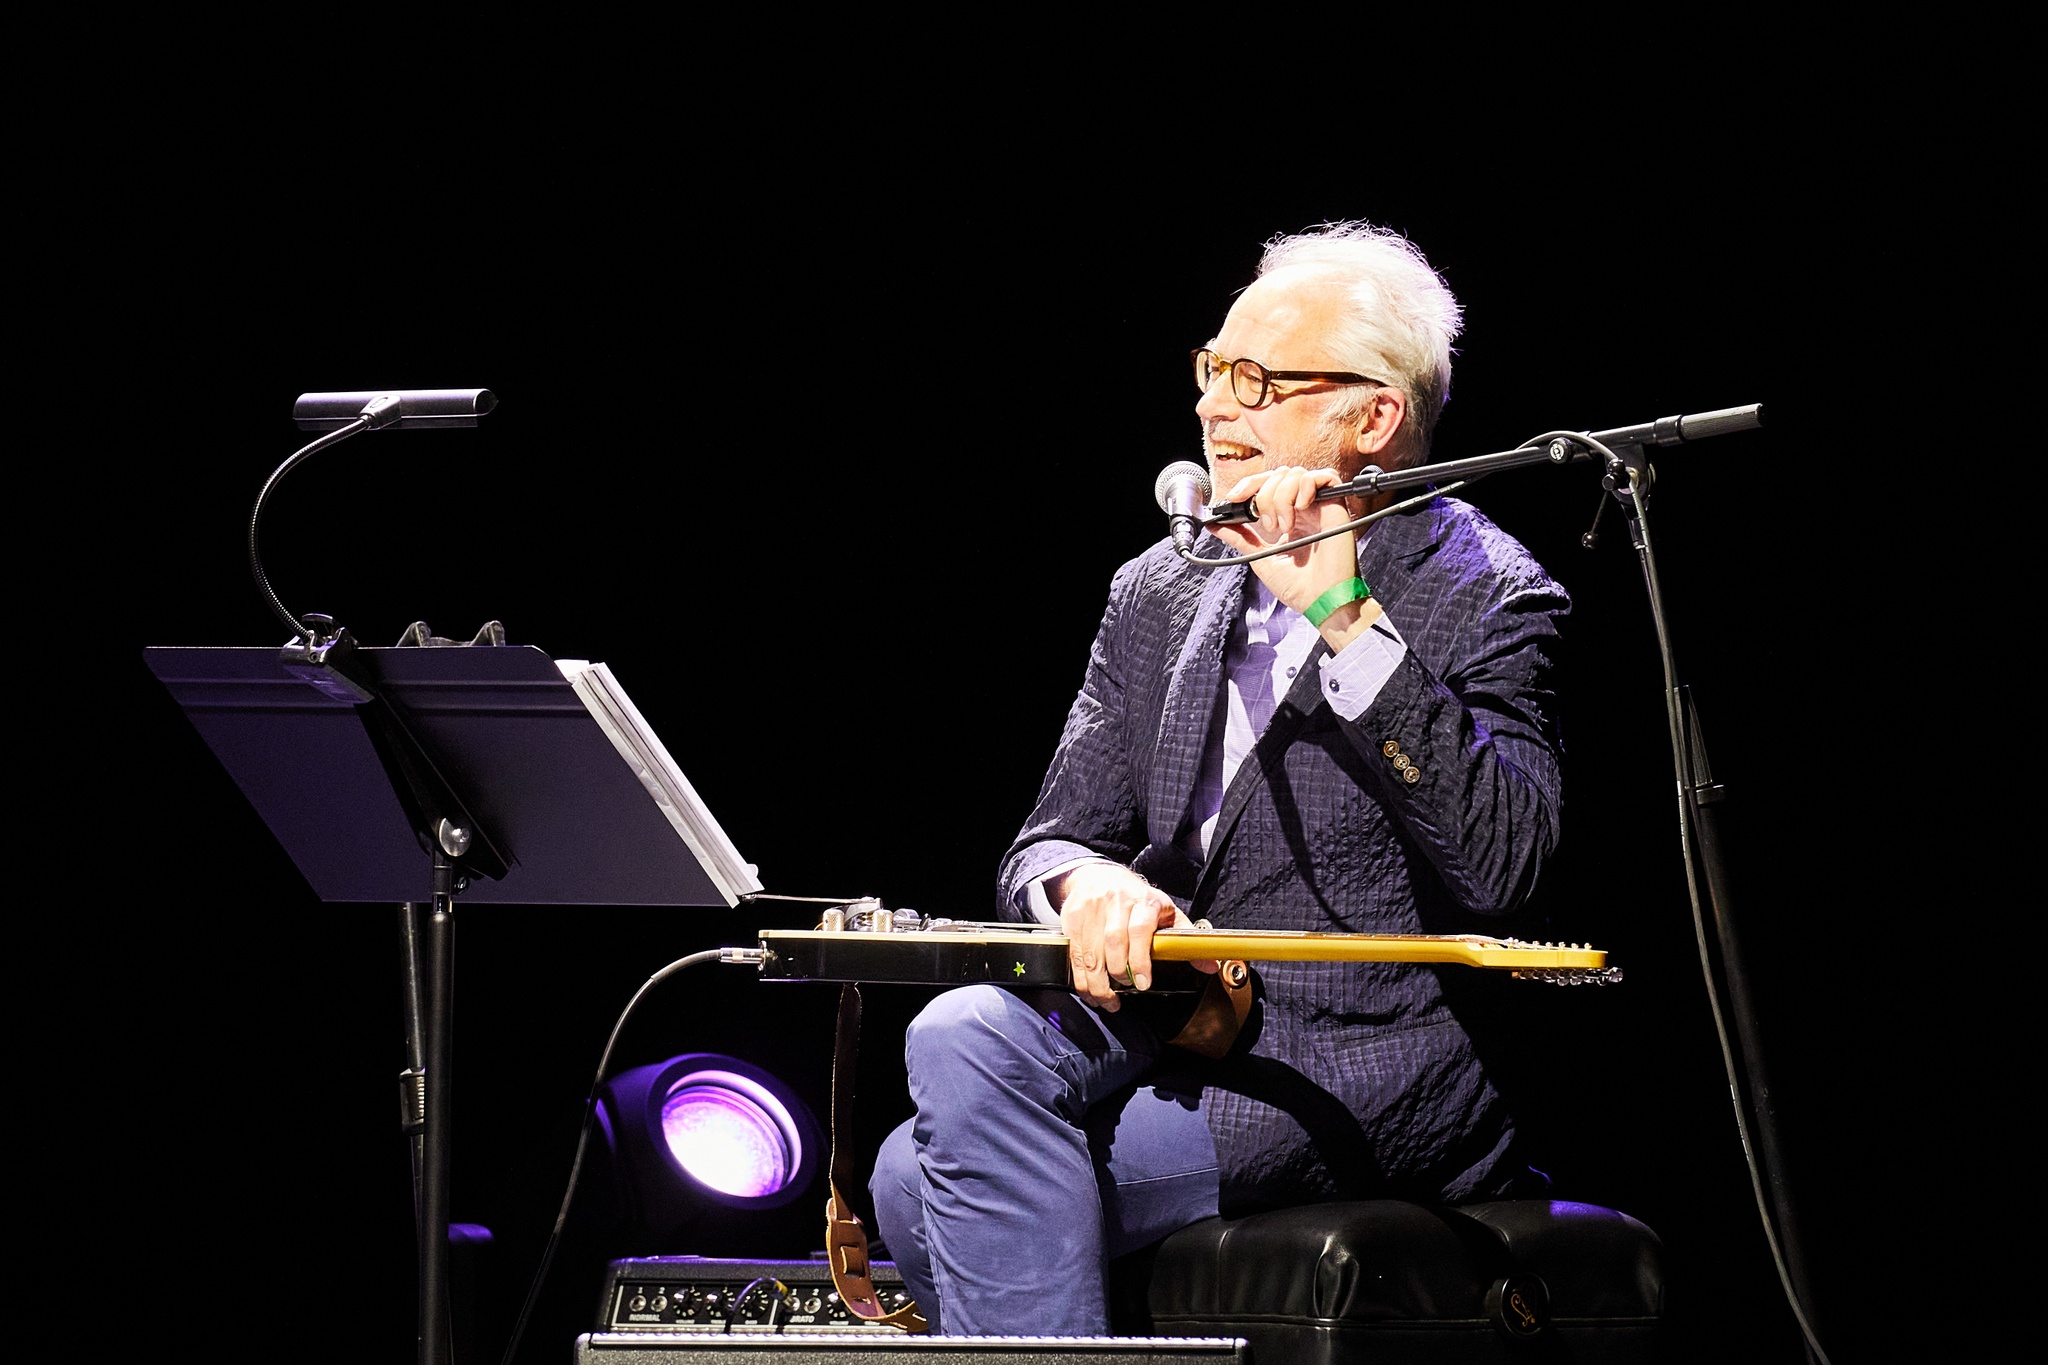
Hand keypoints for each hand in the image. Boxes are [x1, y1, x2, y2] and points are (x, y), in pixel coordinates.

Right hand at [1051, 863, 1216, 1011]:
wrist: (1098, 876)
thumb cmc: (1137, 898)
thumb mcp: (1165, 912)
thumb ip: (1185, 940)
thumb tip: (1210, 966)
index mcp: (1144, 900)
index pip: (1140, 930)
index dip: (1140, 959)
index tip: (1143, 983)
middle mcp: (1116, 902)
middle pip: (1113, 942)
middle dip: (1118, 974)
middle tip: (1126, 990)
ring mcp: (1091, 910)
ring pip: (1090, 953)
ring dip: (1097, 984)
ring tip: (1108, 1001)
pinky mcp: (1072, 919)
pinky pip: (1074, 954)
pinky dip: (1080, 978)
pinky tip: (1090, 991)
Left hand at [1211, 465, 1380, 646]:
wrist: (1321, 602)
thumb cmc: (1298, 587)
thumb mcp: (1260, 558)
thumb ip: (1240, 538)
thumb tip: (1214, 524)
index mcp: (1288, 518)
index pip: (1267, 485)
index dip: (1249, 485)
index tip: (1233, 498)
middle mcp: (1304, 509)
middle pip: (1279, 474)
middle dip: (1263, 493)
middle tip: (1266, 524)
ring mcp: (1320, 507)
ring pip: (1296, 474)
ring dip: (1282, 497)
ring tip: (1285, 526)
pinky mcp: (1337, 507)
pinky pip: (1325, 476)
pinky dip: (1306, 486)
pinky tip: (1301, 509)